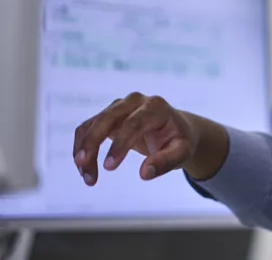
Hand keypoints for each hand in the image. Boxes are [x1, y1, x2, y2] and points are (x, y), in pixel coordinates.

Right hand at [73, 92, 198, 185]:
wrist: (175, 127)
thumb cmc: (179, 140)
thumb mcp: (182, 152)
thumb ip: (166, 162)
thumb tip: (144, 174)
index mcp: (156, 107)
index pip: (133, 123)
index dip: (120, 145)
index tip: (109, 168)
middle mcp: (135, 101)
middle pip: (107, 118)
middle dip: (93, 142)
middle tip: (83, 166)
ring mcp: (119, 106)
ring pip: (93, 124)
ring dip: (84, 149)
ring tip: (87, 177)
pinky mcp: (107, 115)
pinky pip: (88, 129)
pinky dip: (82, 147)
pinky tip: (84, 169)